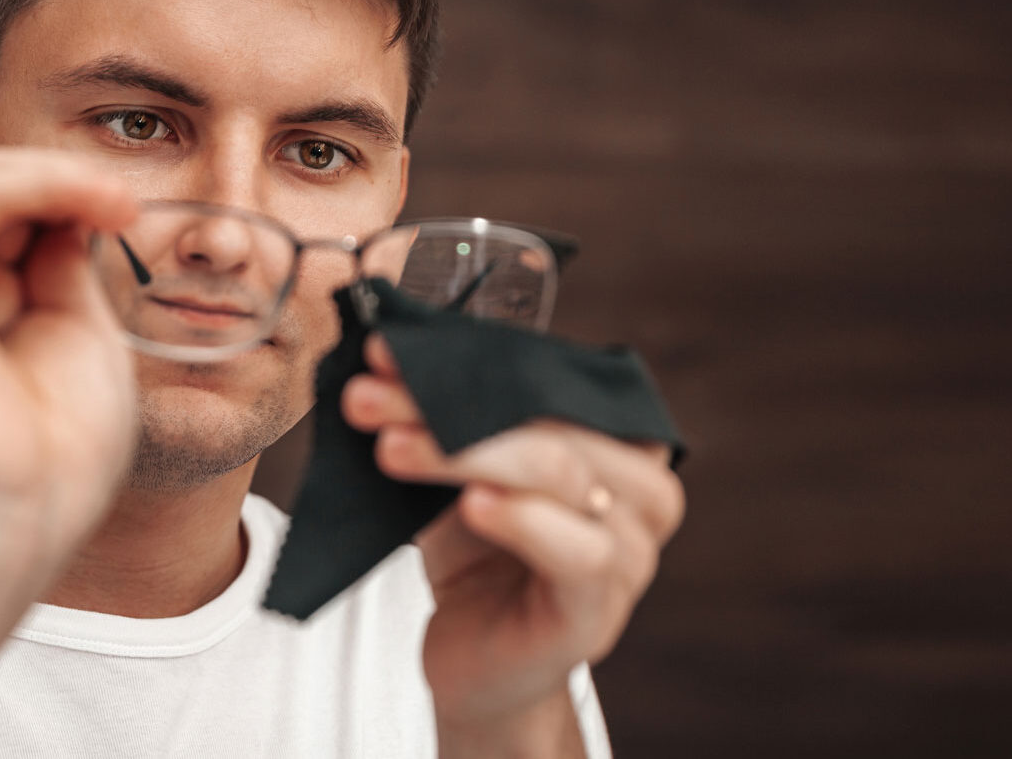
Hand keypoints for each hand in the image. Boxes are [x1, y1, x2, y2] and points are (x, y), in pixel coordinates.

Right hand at [0, 145, 138, 561]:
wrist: (14, 501)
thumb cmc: (57, 447)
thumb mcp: (81, 334)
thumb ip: (68, 267)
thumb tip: (72, 208)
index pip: (26, 219)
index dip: (78, 202)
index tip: (133, 216)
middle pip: (5, 190)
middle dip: (72, 183)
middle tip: (128, 206)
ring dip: (64, 175)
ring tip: (119, 202)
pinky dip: (45, 180)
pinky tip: (96, 201)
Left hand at [340, 334, 684, 741]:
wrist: (476, 662)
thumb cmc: (476, 555)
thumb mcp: (462, 472)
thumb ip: (447, 416)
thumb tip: (385, 351)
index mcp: (619, 441)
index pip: (550, 379)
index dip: (470, 359)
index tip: (388, 349)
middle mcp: (643, 491)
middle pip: (549, 422)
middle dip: (450, 403)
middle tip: (369, 397)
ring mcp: (630, 554)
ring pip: (559, 474)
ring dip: (466, 452)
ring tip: (390, 447)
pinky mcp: (598, 612)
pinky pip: (575, 551)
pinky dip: (522, 519)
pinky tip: (472, 504)